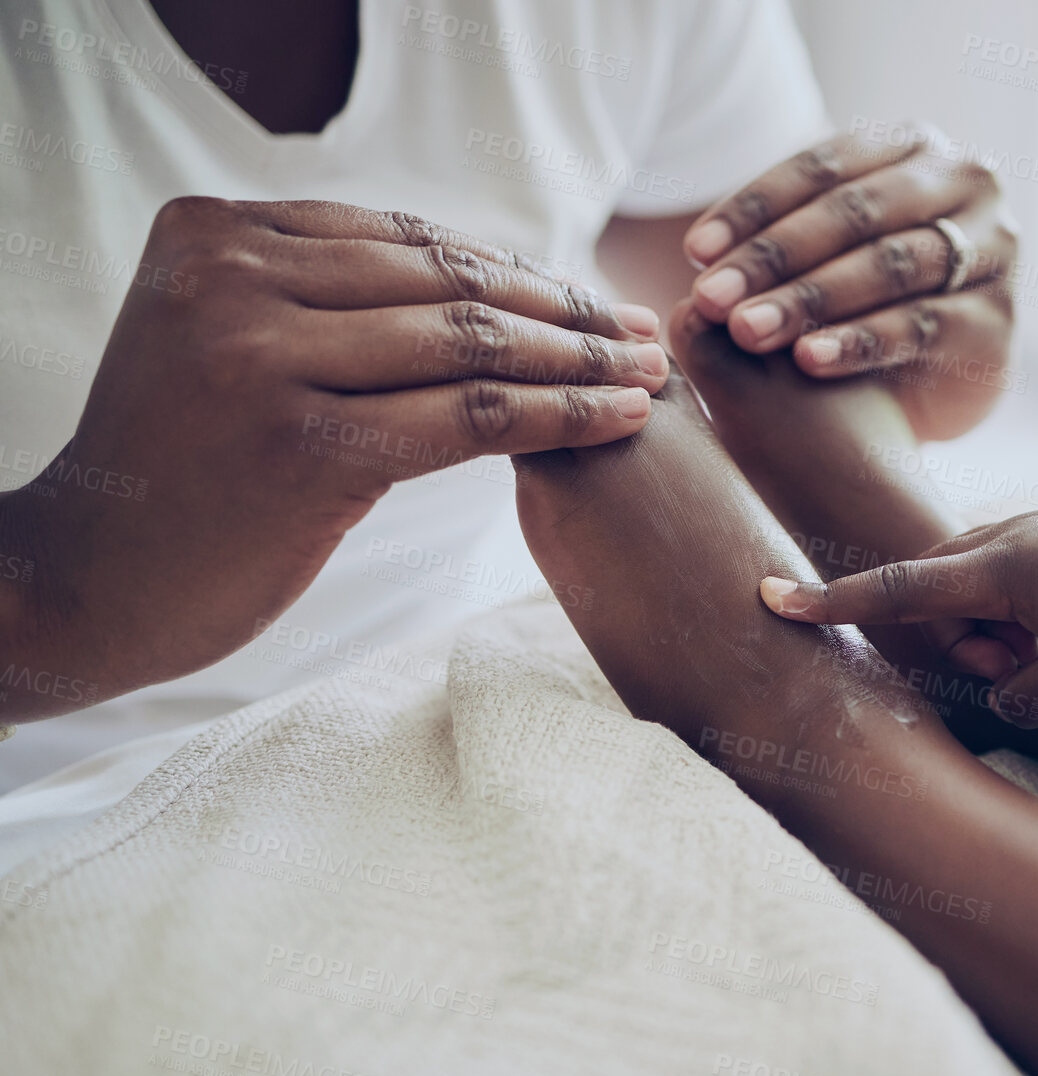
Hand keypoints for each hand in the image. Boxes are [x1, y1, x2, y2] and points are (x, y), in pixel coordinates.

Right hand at [0, 197, 669, 720]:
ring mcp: (263, 356)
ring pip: (470, 344)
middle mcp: (234, 276)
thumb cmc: (184, 472)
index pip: (409, 240)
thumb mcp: (233, 348)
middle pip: (449, 283)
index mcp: (216, 233)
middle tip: (646, 332)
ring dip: (581, 358)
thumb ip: (326, 300)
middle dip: (567, 308)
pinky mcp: (304, 444)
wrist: (87, 581)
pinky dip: (559, 414)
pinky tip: (622, 416)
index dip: (518, 269)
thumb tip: (491, 282)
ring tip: (651, 373)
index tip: (594, 298)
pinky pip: (469, 416)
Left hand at [682, 124, 1016, 440]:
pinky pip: (921, 325)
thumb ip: (780, 241)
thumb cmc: (860, 308)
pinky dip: (860, 341)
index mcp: (914, 147)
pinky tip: (808, 359)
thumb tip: (702, 260)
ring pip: (890, 265)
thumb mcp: (822, 256)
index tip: (696, 255)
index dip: (755, 208)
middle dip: (776, 255)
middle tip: (711, 298)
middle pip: (858, 212)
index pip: (825, 166)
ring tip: (748, 331)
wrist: (930, 391)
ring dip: (810, 298)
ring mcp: (994, 250)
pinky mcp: (998, 321)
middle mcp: (967, 183)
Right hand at [757, 504, 1037, 726]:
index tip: (770, 595)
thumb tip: (1000, 691)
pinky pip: (1009, 573)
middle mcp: (1006, 537)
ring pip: (973, 582)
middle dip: (950, 640)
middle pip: (932, 588)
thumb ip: (1018, 700)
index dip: (829, 601)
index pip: (891, 590)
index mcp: (997, 570)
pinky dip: (1015, 611)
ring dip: (988, 630)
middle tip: (1013, 672)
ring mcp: (1037, 527)